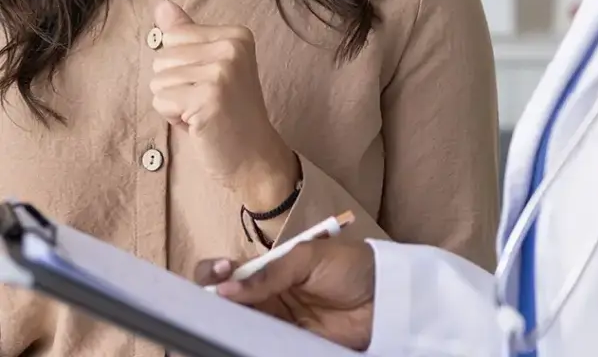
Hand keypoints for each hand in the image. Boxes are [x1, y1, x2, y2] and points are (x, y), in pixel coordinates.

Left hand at [150, 0, 297, 204]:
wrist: (254, 156)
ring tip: (202, 112)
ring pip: (158, 80)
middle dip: (174, 85)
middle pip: (163, 56)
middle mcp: (231, 46)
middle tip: (205, 102)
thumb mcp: (210, 66)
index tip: (209, 84)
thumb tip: (161, 5)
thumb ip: (187, 34)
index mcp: (236, 34)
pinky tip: (199, 123)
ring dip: (173, 103)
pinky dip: (173, 117)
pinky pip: (160, 100)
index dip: (181, 66)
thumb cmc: (228, 113)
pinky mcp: (208, 97)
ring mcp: (222, 71)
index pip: (173, 36)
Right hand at [195, 238, 375, 351]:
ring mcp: (275, 326)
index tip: (218, 276)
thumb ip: (271, 273)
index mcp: (267, 270)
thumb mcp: (309, 257)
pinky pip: (259, 349)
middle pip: (224, 306)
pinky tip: (234, 346)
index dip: (212, 274)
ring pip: (236, 331)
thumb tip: (224, 289)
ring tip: (210, 333)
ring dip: (222, 332)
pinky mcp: (288, 347)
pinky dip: (244, 348)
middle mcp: (265, 299)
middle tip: (205, 312)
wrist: (384, 296)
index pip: (226, 273)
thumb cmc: (349, 265)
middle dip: (208, 308)